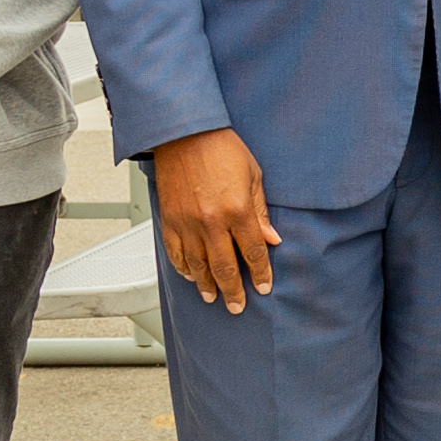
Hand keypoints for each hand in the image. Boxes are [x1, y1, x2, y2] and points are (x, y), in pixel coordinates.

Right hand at [152, 127, 278, 312]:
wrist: (184, 133)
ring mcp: (187, 223)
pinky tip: (190, 276)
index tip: (264, 288)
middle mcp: (211, 221)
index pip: (253, 252)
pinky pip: (175, 252)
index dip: (261, 273)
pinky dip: (182, 267)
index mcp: (237, 210)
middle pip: (225, 267)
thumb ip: (260, 211)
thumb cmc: (221, 148)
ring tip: (214, 298)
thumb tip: (271, 239)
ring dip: (207, 285)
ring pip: (198, 265)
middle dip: (234, 291)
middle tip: (237, 307)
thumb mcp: (253, 176)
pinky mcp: (169, 219)